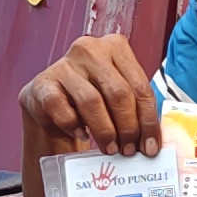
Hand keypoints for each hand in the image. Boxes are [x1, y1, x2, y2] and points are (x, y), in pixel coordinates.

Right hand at [20, 34, 163, 160]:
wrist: (49, 101)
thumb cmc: (90, 98)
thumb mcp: (116, 95)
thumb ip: (135, 107)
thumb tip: (153, 141)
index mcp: (115, 46)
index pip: (140, 86)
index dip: (148, 121)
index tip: (150, 147)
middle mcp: (90, 49)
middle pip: (119, 93)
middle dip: (128, 128)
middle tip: (129, 150)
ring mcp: (64, 65)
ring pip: (92, 102)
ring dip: (105, 131)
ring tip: (110, 149)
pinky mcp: (43, 84)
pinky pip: (62, 109)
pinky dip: (74, 126)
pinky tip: (81, 135)